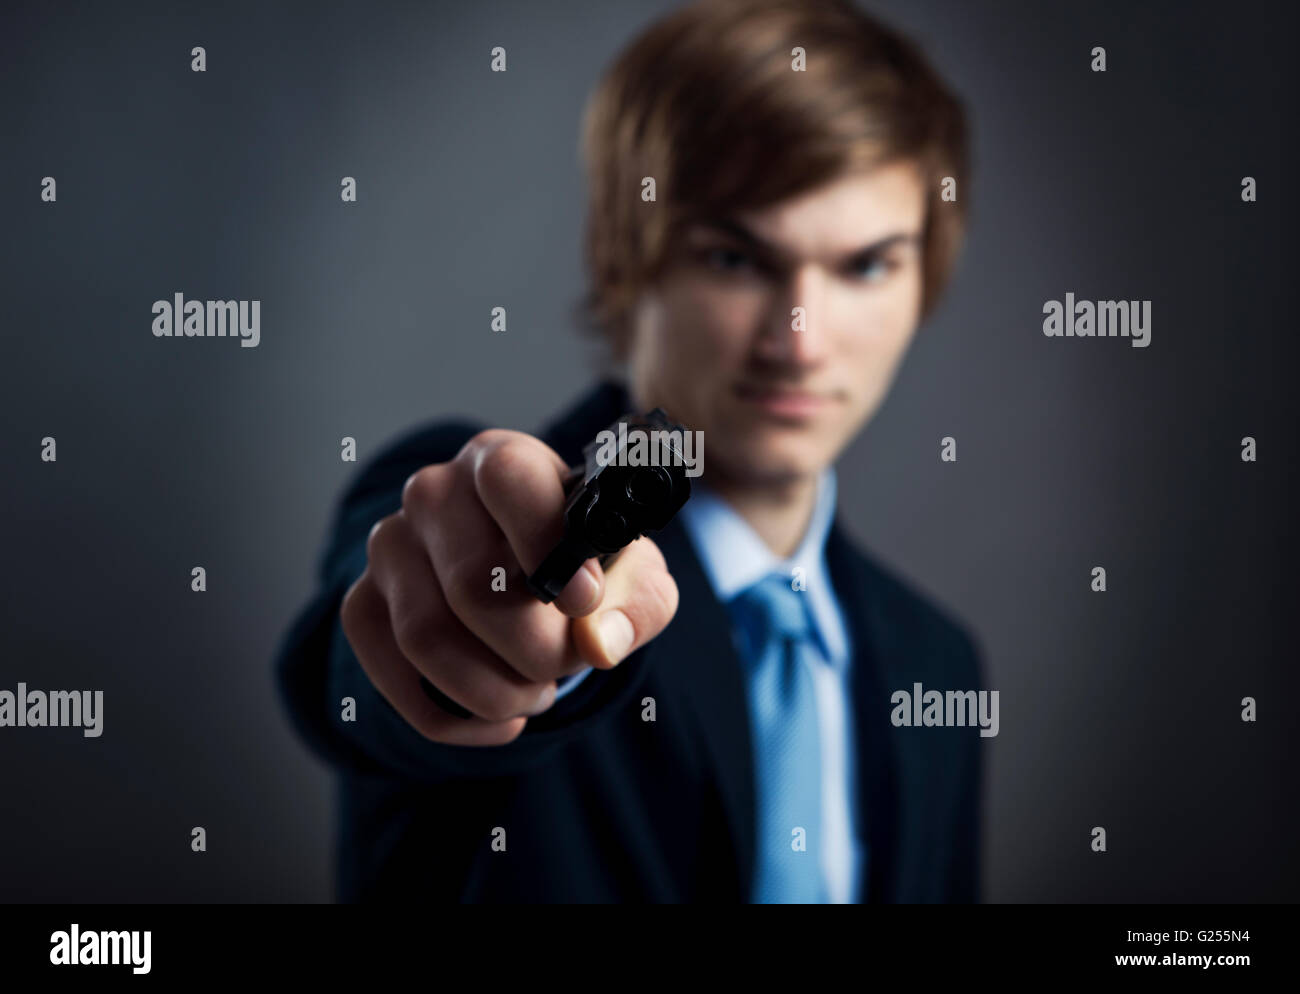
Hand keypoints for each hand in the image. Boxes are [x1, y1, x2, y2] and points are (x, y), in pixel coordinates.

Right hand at [340, 429, 679, 745]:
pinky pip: (396, 676)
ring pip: (426, 638)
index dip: (545, 543)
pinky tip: (497, 719)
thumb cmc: (584, 567)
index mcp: (503, 460)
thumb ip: (635, 604)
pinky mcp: (361, 603)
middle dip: (534, 648)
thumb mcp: (633, 577)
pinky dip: (454, 718)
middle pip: (471, 582)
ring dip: (494, 691)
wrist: (527, 581)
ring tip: (535, 694)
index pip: (507, 478)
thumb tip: (597, 642)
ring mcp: (389, 547)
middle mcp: (434, 493)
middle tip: (565, 664)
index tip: (583, 601)